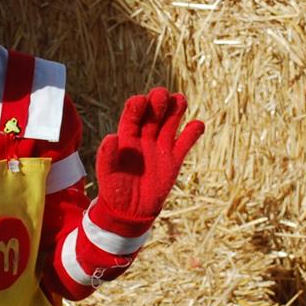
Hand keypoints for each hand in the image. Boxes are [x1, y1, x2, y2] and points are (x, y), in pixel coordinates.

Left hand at [94, 87, 204, 223]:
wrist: (131, 211)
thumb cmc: (115, 189)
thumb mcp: (108, 173)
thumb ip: (108, 156)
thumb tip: (110, 137)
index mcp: (127, 137)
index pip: (132, 116)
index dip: (137, 107)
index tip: (141, 101)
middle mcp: (144, 137)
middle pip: (153, 115)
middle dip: (157, 103)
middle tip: (162, 94)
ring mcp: (161, 146)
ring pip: (170, 123)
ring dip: (175, 111)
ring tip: (180, 99)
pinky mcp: (174, 159)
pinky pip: (185, 142)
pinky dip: (192, 133)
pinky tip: (198, 125)